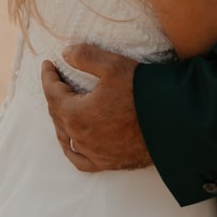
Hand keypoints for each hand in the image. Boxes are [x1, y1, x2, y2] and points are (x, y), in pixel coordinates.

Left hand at [41, 45, 151, 171]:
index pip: (53, 93)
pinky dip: (72, 148)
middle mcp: (80, 137)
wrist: (168, 121)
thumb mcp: (112, 65)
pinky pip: (79, 159)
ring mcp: (92, 153)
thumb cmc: (140, 91)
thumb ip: (86, 56)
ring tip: (61, 106)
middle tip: (56, 80)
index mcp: (76, 113)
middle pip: (57, 114)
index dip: (48, 76)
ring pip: (66, 136)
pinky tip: (72, 143)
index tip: (47, 64)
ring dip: (60, 119)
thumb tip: (65, 53)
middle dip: (54, 95)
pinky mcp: (106, 162)